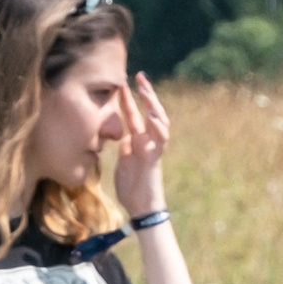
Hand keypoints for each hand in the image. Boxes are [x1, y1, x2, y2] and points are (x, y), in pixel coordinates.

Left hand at [113, 73, 171, 218]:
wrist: (142, 208)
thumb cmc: (132, 190)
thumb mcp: (122, 164)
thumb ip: (123, 149)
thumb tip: (121, 138)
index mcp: (136, 141)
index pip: (132, 115)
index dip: (127, 98)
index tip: (120, 82)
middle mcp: (147, 141)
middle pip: (147, 111)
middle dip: (143, 93)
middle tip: (137, 75)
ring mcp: (153, 148)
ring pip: (158, 120)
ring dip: (152, 104)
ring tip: (145, 89)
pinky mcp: (156, 157)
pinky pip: (161, 140)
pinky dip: (159, 127)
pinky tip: (153, 115)